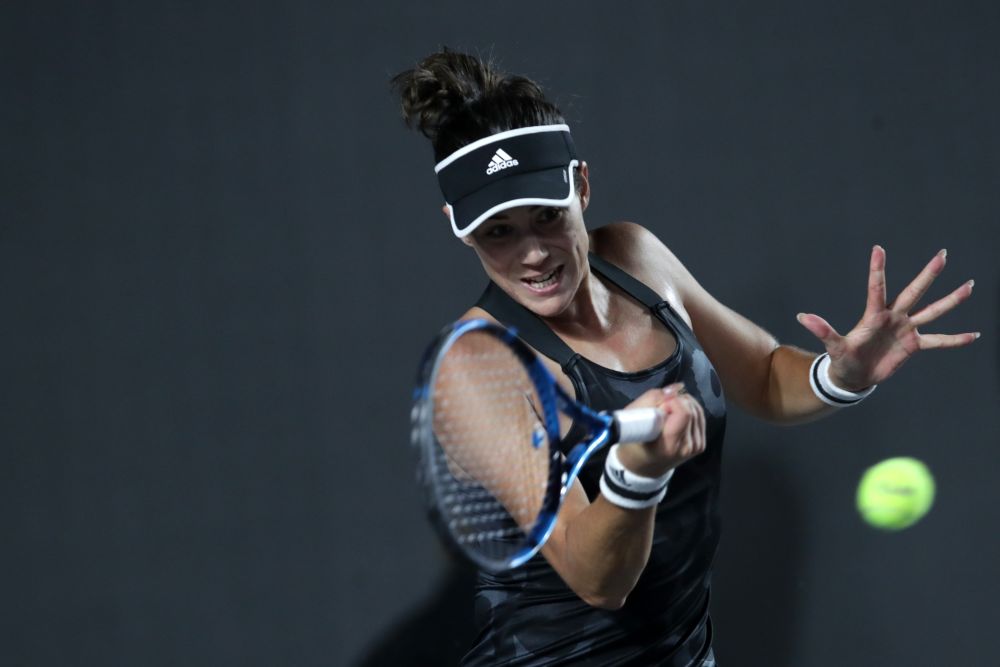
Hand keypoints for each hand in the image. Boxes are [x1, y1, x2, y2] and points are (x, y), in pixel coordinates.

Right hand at [615, 383, 705, 476]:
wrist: (643, 466)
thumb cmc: (634, 442)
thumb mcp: (633, 417)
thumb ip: (653, 398)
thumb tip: (676, 387)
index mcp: (669, 445)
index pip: (683, 413)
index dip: (671, 401)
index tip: (659, 405)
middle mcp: (686, 447)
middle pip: (691, 409)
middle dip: (676, 401)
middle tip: (661, 408)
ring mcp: (696, 447)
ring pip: (697, 410)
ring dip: (683, 404)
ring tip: (668, 411)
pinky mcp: (701, 443)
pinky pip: (700, 416)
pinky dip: (689, 409)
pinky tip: (677, 413)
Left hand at [796, 246, 978, 390]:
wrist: (854, 376)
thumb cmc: (843, 359)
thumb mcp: (834, 346)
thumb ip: (822, 330)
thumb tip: (802, 316)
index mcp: (874, 315)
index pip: (876, 287)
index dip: (877, 269)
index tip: (878, 248)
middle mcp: (893, 317)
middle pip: (914, 291)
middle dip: (928, 274)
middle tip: (942, 254)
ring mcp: (906, 329)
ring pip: (933, 311)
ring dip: (951, 300)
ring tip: (969, 286)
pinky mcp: (914, 345)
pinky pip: (939, 341)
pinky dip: (955, 340)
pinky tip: (974, 334)